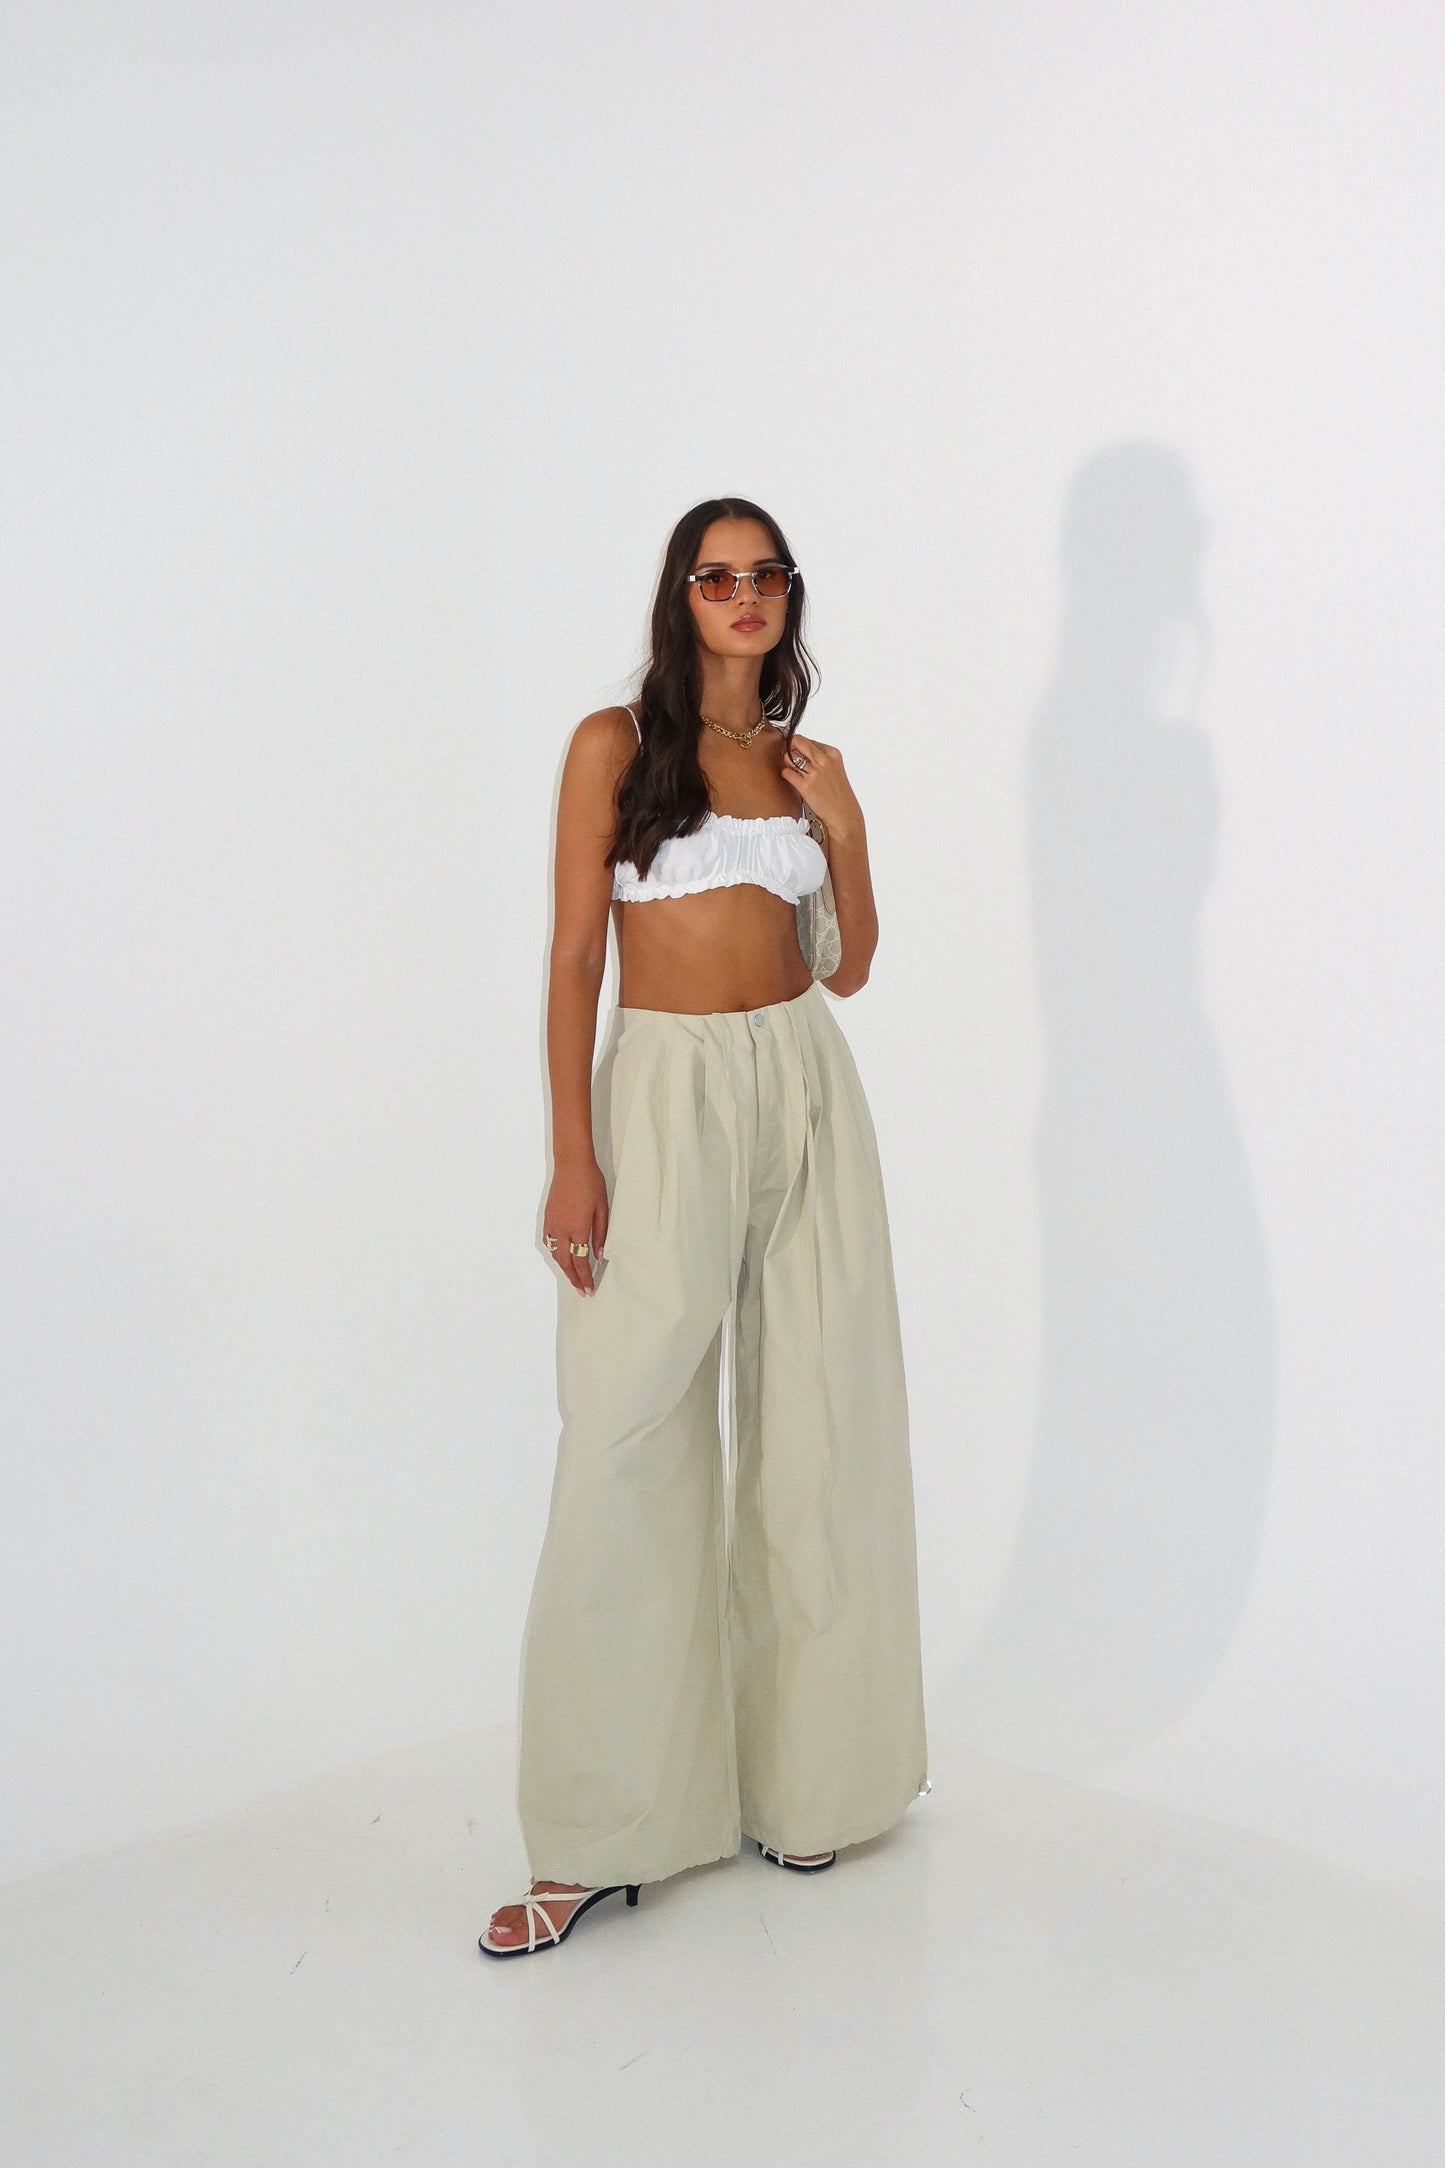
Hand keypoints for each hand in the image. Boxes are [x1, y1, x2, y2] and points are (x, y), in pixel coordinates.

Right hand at [543, 1159, 609, 1295]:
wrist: (572, 1165)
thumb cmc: (591, 1184)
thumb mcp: (602, 1209)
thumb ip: (601, 1234)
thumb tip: (600, 1255)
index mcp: (577, 1229)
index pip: (580, 1261)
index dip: (585, 1278)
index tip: (589, 1290)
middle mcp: (562, 1230)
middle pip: (566, 1262)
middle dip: (574, 1279)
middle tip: (582, 1292)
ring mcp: (552, 1224)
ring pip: (555, 1254)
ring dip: (564, 1268)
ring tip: (573, 1278)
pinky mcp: (547, 1217)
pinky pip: (549, 1242)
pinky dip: (555, 1254)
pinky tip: (561, 1256)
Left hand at [778, 731, 862, 842]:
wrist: (843, 813)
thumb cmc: (838, 793)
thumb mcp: (835, 768)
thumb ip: (820, 757)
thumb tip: (800, 749)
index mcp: (832, 754)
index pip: (808, 740)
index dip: (799, 746)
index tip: (797, 751)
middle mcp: (824, 761)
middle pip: (797, 742)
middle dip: (789, 747)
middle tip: (789, 755)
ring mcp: (815, 773)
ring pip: (789, 757)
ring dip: (787, 763)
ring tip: (794, 771)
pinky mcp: (806, 786)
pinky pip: (787, 773)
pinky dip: (786, 774)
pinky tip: (792, 779)